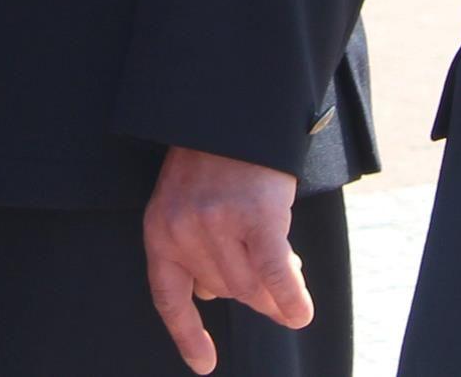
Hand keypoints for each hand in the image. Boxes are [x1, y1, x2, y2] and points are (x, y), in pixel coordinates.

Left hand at [141, 146, 309, 374]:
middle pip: (224, 292)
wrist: (232, 110)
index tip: (204, 364)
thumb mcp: (185, 200)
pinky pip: (275, 273)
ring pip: (251, 287)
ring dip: (273, 293)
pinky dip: (291, 296)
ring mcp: (218, 224)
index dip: (188, 335)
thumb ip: (199, 246)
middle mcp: (183, 230)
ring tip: (290, 278)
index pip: (169, 297)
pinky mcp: (257, 217)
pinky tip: (301, 312)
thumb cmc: (214, 157)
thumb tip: (233, 291)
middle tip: (272, 274)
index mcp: (159, 229)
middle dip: (251, 290)